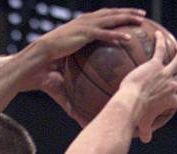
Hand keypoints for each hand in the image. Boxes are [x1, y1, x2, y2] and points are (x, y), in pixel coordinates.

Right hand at [31, 8, 145, 123]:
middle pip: (109, 14)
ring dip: (127, 16)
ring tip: (142, 18)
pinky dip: (118, 34)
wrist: (34, 65)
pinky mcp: (83, 33)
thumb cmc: (44, 74)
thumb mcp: (61, 83)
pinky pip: (105, 33)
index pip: (99, 20)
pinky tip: (129, 37)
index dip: (113, 18)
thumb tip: (79, 118)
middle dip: (126, 12)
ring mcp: (83, 27)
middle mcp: (81, 24)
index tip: (125, 20)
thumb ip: (74, 95)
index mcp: (76, 30)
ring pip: (111, 18)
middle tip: (141, 15)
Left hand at [119, 31, 176, 142]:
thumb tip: (146, 140)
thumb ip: (146, 132)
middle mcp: (172, 85)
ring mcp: (164, 73)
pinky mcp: (155, 64)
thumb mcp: (143, 125)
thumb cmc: (136, 116)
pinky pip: (160, 49)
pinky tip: (159, 35)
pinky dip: (161, 41)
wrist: (130, 102)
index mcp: (171, 100)